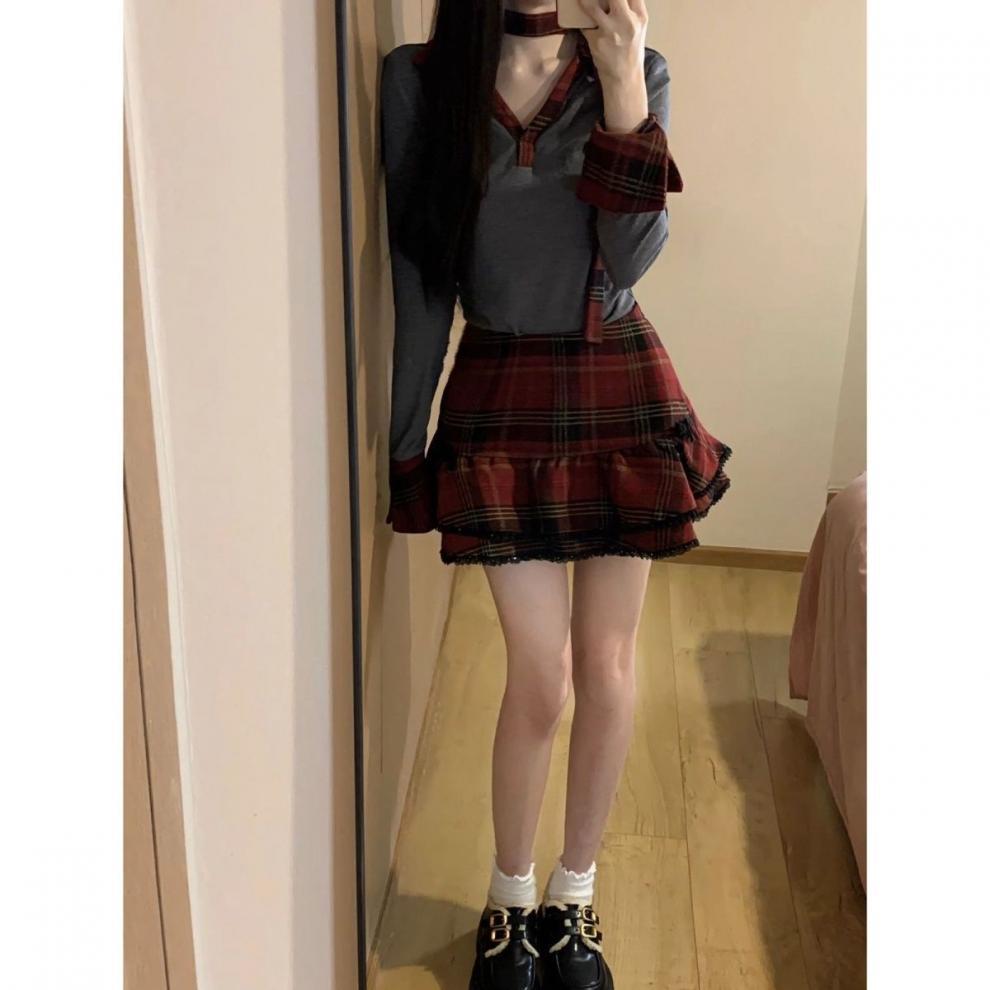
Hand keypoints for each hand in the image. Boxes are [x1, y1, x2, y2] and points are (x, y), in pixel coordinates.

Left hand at [579, 0, 648, 131]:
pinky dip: (582, 23)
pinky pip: (584, 25)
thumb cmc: (630, 51)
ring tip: (581, 0)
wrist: (625, 77)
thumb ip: (631, 8)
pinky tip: (582, 23)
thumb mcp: (639, 27)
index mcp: (640, 16)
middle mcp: (627, 21)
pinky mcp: (596, 41)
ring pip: (591, 7)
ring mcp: (611, 31)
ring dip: (584, 2)